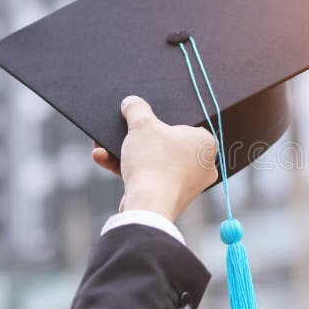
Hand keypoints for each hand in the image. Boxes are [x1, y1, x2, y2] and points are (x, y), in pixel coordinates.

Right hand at [91, 95, 218, 221]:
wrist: (148, 207)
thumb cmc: (154, 162)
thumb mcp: (142, 125)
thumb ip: (137, 108)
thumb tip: (131, 102)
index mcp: (206, 144)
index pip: (184, 124)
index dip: (161, 120)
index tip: (143, 119)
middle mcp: (202, 165)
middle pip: (165, 143)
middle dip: (136, 137)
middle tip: (122, 129)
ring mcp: (187, 184)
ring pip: (153, 161)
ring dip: (126, 152)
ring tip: (103, 145)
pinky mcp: (169, 198)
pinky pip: (148, 177)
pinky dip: (126, 169)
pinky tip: (102, 158)